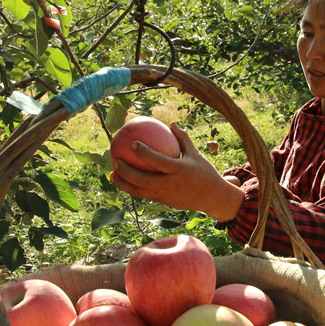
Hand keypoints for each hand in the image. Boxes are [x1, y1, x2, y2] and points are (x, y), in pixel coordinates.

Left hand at [110, 123, 244, 221]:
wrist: (212, 198)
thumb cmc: (204, 172)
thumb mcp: (196, 154)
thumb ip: (182, 138)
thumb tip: (170, 123)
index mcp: (179, 170)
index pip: (158, 161)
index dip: (144, 152)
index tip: (132, 142)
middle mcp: (170, 184)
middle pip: (142, 180)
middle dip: (126, 171)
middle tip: (115, 160)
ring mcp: (165, 195)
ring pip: (139, 191)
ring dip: (123, 184)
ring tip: (112, 174)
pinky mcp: (163, 202)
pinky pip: (144, 195)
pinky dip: (133, 188)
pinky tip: (125, 181)